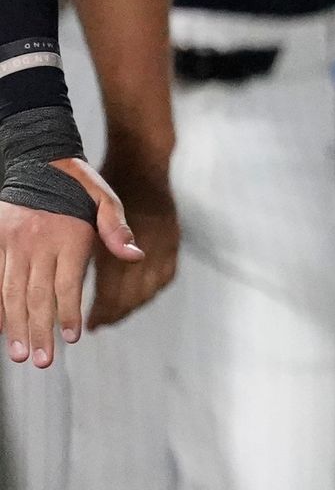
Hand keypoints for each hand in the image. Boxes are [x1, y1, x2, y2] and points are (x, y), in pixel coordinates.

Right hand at [0, 159, 141, 366]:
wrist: (40, 158)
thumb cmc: (79, 183)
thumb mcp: (106, 198)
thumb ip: (117, 228)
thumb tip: (136, 255)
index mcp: (68, 234)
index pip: (67, 284)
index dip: (69, 313)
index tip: (73, 338)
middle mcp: (37, 241)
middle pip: (37, 295)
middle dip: (40, 331)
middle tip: (42, 362)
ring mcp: (12, 242)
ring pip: (11, 292)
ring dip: (15, 326)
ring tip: (20, 355)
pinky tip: (2, 327)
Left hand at [85, 159, 177, 330]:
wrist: (140, 159)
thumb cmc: (106, 183)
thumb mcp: (90, 213)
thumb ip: (91, 247)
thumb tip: (78, 283)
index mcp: (127, 241)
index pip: (115, 289)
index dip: (102, 311)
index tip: (89, 324)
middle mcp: (151, 244)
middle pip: (135, 294)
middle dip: (116, 312)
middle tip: (100, 323)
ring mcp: (167, 241)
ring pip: (152, 287)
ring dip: (134, 304)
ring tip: (116, 314)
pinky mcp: (174, 237)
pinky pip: (167, 274)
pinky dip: (152, 289)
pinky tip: (140, 294)